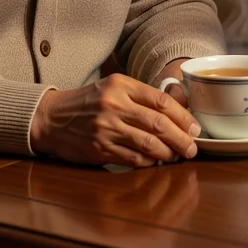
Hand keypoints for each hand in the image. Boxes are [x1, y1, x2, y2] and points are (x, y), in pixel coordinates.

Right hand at [30, 74, 200, 167]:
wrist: (52, 117)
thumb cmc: (89, 102)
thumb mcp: (114, 87)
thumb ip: (142, 96)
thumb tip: (179, 109)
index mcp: (122, 85)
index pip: (161, 100)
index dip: (183, 116)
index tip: (195, 127)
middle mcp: (114, 105)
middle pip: (158, 123)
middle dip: (181, 138)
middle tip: (193, 147)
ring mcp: (106, 128)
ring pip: (147, 144)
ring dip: (168, 153)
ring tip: (178, 156)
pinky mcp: (99, 149)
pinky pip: (132, 159)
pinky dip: (148, 162)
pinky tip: (156, 162)